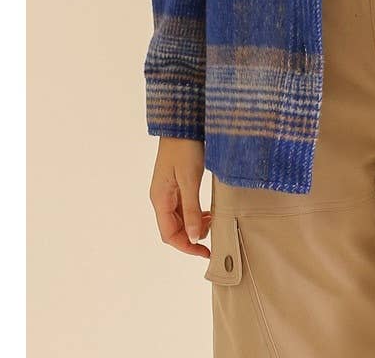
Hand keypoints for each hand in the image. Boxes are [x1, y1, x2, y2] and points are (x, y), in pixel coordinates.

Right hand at [150, 137, 211, 256]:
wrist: (183, 122)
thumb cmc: (185, 148)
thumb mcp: (190, 179)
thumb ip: (191, 209)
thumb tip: (194, 237)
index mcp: (160, 198)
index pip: (169, 234)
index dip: (186, 246)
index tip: (206, 252)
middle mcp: (161, 197)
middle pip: (174, 228)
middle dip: (192, 236)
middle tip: (214, 236)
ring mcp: (168, 190)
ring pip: (180, 218)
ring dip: (195, 224)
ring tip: (213, 221)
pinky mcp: (177, 182)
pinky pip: (184, 205)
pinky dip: (195, 213)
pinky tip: (208, 211)